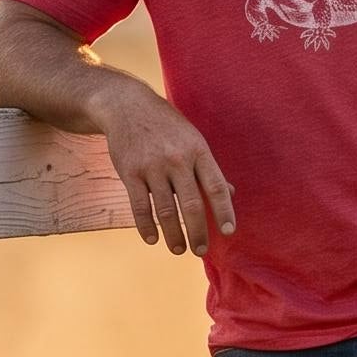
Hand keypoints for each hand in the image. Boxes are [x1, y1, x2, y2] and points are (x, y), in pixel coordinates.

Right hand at [98, 86, 235, 257]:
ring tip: (179, 249)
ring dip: (173, 234)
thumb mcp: (192, 139)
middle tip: (201, 251)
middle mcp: (177, 159)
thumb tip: (230, 193)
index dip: (224, 210)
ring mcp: (152, 166)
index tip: (229, 232)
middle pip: (191, 204)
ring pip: (165, 210)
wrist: (126, 105)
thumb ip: (208, 168)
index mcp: (197, 151)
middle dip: (198, 231)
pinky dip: (146, 226)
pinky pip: (140, 206)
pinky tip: (152, 239)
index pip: (215, 186)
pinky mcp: (130, 172)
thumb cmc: (166, 126)